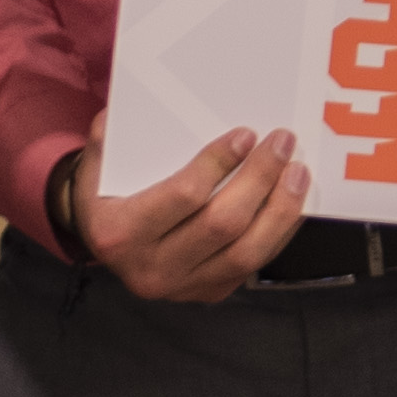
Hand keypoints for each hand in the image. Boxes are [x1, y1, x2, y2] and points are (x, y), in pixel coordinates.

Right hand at [65, 114, 307, 304]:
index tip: (245, 135)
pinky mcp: (209, 291)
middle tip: (282, 142)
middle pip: (222, 224)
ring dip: (280, 209)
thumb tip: (131, 105)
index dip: (218, 163)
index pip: (182, 196)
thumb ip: (109, 136)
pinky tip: (292, 200)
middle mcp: (150, 268)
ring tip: (298, 171)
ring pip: (247, 252)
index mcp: (119, 234)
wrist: (107, 244)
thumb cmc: (108, 195)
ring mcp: (183, 286)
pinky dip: (280, 230)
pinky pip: (254, 263)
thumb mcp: (98, 165)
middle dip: (260, 178)